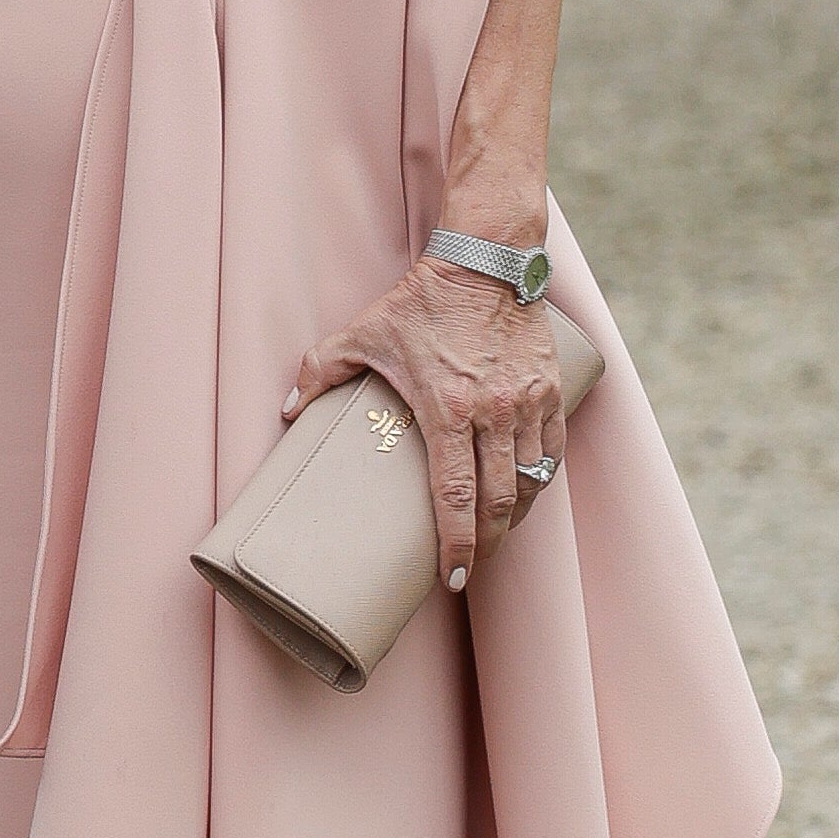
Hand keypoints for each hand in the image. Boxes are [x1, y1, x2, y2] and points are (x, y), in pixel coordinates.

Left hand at [282, 255, 567, 594]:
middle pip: (499, 501)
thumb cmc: (421, 302)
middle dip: (488, 544)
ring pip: (531, 480)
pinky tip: (526, 494)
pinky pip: (552, 449)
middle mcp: (494, 412)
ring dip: (515, 516)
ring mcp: (528, 402)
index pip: (455, 496)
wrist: (485, 260)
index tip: (452, 577)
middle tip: (472, 568)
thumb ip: (318, 372)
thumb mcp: (362, 334)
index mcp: (448, 409)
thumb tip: (286, 412)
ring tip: (496, 536)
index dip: (457, 545)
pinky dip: (541, 478)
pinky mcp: (550, 389)